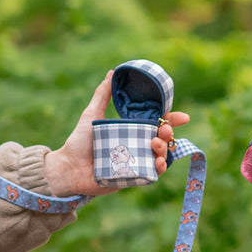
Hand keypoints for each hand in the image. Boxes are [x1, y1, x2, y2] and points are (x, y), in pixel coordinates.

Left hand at [43, 73, 191, 196]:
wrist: (68, 167)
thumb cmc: (79, 142)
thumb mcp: (92, 114)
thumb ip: (102, 94)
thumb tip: (112, 73)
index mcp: (130, 131)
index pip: (156, 123)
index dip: (171, 120)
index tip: (183, 117)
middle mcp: (136, 146)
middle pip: (162, 139)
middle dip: (168, 133)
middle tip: (162, 130)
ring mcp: (136, 162)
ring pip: (160, 156)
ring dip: (164, 149)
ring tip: (154, 144)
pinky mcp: (133, 178)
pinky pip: (153, 174)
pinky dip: (160, 168)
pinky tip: (158, 162)